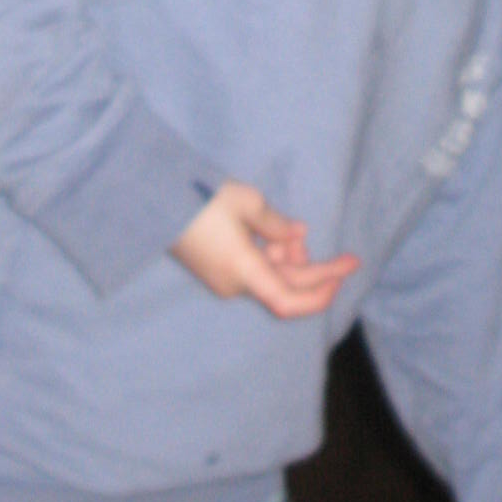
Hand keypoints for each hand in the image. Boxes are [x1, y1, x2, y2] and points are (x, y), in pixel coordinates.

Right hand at [170, 182, 359, 320]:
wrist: (156, 199)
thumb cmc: (203, 199)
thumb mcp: (249, 204)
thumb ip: (279, 225)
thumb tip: (298, 234)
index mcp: (244, 272)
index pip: (290, 301)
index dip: (322, 291)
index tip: (345, 271)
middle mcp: (234, 284)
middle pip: (286, 288)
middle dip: (313, 269)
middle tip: (342, 253)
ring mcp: (223, 280)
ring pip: (270, 277)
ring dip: (289, 258)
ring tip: (292, 230)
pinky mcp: (216, 270)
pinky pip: (254, 270)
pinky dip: (271, 256)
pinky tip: (277, 235)